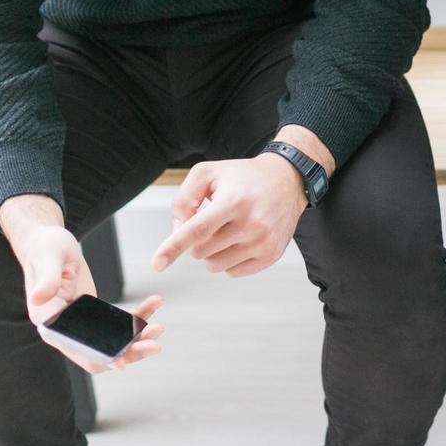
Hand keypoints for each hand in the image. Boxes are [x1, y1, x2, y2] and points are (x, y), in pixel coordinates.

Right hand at [0, 195, 163, 372]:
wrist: (49, 243)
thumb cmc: (44, 247)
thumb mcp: (48, 258)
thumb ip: (46, 279)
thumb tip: (37, 299)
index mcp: (48, 321)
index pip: (75, 349)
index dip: (98, 358)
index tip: (123, 363)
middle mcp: (64, 329)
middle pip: (98, 353)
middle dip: (127, 352)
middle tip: (154, 345)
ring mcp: (80, 324)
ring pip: (111, 343)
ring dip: (136, 340)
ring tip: (158, 328)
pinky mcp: (93, 315)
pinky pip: (117, 324)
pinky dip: (137, 317)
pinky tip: (155, 303)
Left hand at [152, 151, 309, 277]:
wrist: (288, 181)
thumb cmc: (244, 177)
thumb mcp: (208, 172)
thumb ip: (184, 197)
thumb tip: (178, 230)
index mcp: (234, 201)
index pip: (197, 229)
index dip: (173, 247)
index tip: (157, 263)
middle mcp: (251, 224)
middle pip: (201, 251)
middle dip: (194, 242)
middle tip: (206, 223)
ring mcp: (263, 243)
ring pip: (215, 266)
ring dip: (210, 253)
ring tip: (224, 231)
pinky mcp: (271, 255)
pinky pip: (233, 272)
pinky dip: (228, 260)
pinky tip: (238, 240)